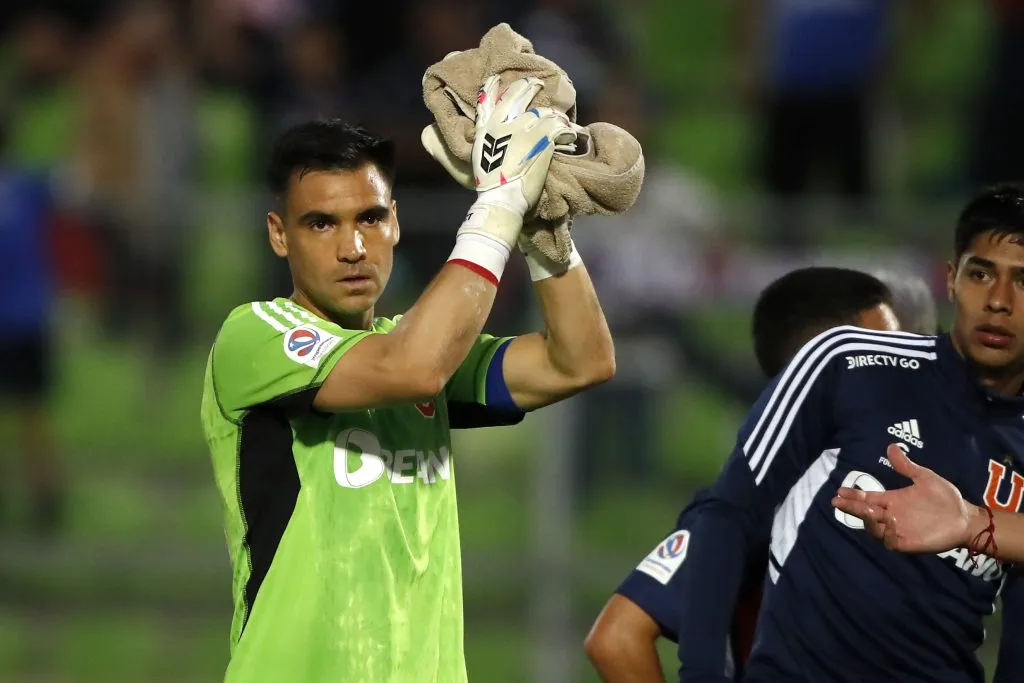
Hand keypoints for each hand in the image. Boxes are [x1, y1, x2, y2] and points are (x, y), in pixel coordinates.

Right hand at [429, 76, 573, 252]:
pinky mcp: (541, 139)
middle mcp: (503, 124)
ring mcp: (522, 129)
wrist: (501, 199)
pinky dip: (566, 129)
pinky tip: (570, 132)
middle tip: (536, 84)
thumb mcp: (478, 159)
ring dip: (552, 111)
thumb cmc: (489, 186)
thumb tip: (492, 139)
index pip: (486, 99)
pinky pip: (557, 126)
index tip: (499, 78)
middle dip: (527, 87)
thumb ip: (486, 143)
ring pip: (541, 110)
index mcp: (485, 129)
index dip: (493, 86)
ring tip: (559, 114)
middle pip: (515, 96)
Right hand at [831, 443, 973, 552]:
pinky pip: (891, 542)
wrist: (964, 518)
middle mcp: (891, 515)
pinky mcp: (908, 543)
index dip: (853, 495)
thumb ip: (906, 466)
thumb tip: (891, 446)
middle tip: (838, 502)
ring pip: (874, 529)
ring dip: (869, 520)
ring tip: (870, 511)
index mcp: (892, 500)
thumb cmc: (945, 498)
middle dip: (851, 508)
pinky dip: (888, 535)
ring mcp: (898, 530)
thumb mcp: (925, 478)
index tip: (840, 491)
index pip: (867, 498)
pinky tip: (891, 524)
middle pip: (865, 513)